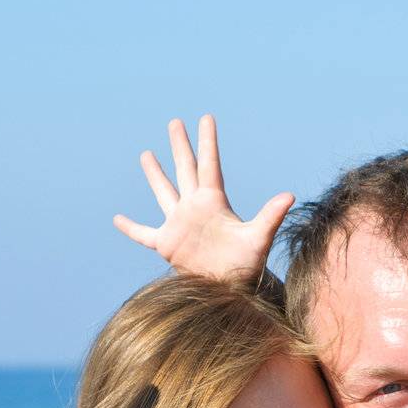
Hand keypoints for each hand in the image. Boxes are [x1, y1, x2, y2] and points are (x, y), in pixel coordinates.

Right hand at [112, 115, 293, 282]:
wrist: (232, 289)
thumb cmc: (248, 265)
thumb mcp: (259, 238)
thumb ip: (270, 216)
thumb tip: (289, 196)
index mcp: (214, 202)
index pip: (209, 164)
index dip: (207, 141)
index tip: (206, 118)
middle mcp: (195, 208)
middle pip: (185, 169)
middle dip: (180, 146)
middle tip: (175, 123)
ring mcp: (179, 224)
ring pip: (164, 193)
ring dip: (155, 174)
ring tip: (147, 154)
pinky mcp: (167, 244)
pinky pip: (144, 234)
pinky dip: (131, 228)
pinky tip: (117, 219)